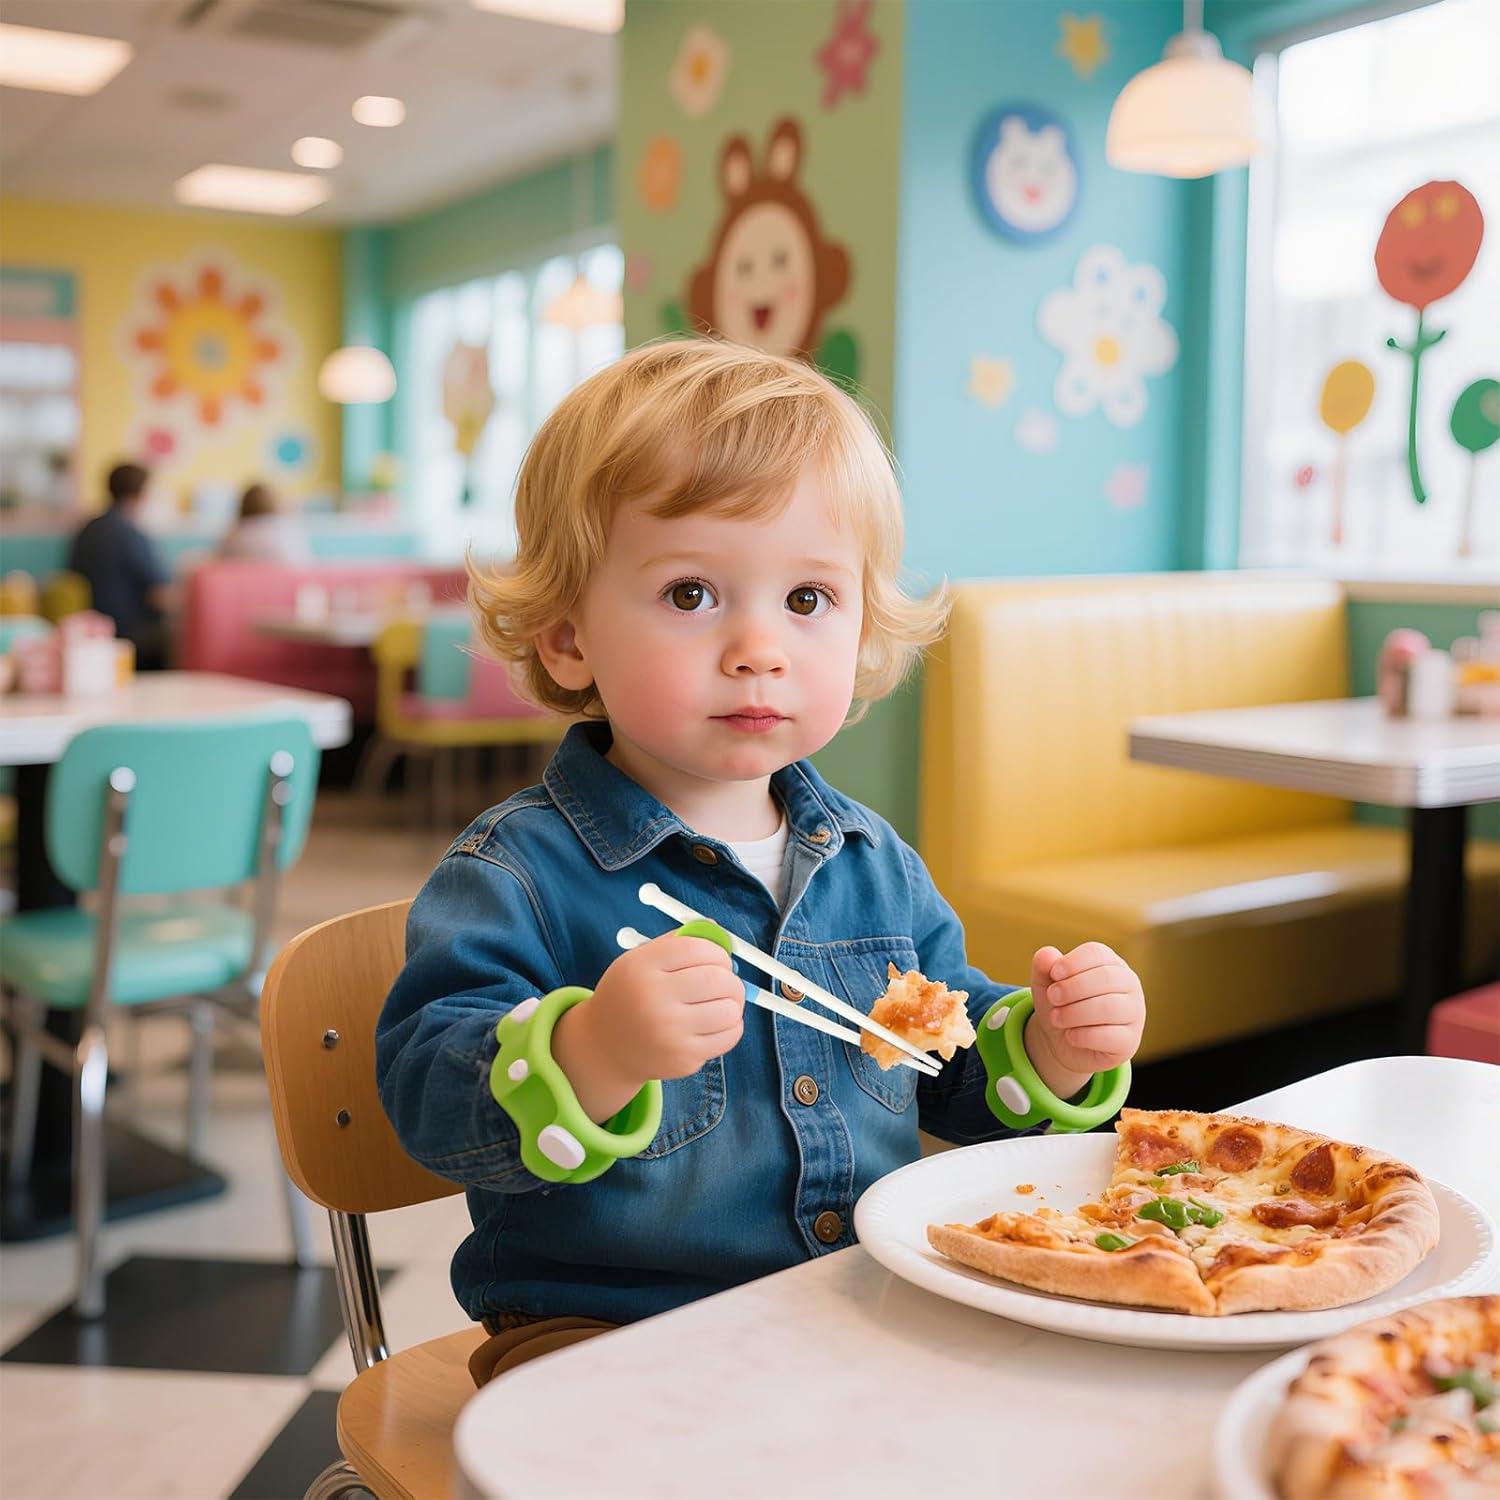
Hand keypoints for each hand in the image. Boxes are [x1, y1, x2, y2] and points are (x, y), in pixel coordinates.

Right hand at [552, 934, 744, 1121]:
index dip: (717, 951)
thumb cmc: (630, 996)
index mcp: (641, 968)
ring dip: (733, 1002)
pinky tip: (716, 1021)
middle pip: (718, 979)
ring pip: (730, 1010)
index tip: (717, 959)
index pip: (698, 949)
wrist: (606, 1047)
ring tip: (721, 1001)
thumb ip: (677, 942)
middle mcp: (654, 1001)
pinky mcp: (683, 1059)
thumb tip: (717, 930)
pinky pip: (729, 1036)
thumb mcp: (639, 960)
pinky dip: (731, 1025)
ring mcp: (669, 1034)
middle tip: (725, 981)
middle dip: (730, 977)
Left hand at [1024, 942, 1145, 1092]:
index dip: (1073, 962)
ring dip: (1075, 1013)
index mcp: (1110, 962)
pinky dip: (1084, 1036)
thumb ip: (1044, 966)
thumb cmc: (1060, 1004)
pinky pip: (1111, 1036)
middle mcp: (1129, 984)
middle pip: (1107, 977)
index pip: (1097, 953)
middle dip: (1073, 988)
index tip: (1053, 975)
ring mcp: (1134, 1013)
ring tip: (1056, 1018)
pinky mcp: (1131, 1041)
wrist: (1063, 1042)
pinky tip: (1070, 1036)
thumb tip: (1047, 954)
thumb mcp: (1045, 983)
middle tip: (1052, 998)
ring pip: (1110, 1007)